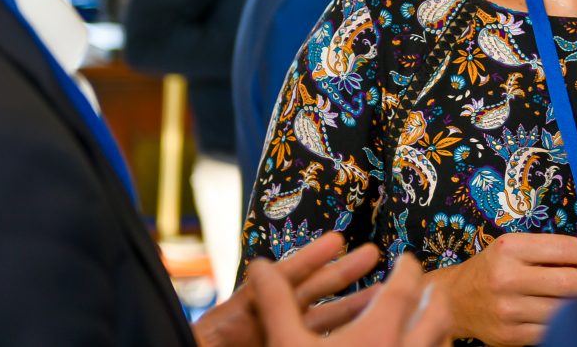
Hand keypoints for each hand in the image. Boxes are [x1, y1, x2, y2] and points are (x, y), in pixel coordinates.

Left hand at [193, 232, 383, 346]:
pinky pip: (313, 341)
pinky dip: (340, 334)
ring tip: (381, 291)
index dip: (309, 259)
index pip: (279, 280)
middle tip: (373, 253)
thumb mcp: (199, 339)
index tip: (337, 240)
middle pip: (306, 294)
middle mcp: (259, 323)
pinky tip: (365, 325)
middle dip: (340, 272)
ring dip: (350, 305)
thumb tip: (240, 291)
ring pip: (318, 322)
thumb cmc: (195, 346)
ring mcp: (271, 339)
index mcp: (237, 314)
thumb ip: (212, 324)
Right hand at [247, 252, 449, 345]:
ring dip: (437, 324)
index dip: (408, 267)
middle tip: (423, 285)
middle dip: (433, 292)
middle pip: (439, 310)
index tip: (405, 260)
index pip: (407, 285)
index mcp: (380, 332)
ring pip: (444, 340)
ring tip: (423, 318)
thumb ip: (276, 303)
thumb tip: (260, 267)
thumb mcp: (287, 346)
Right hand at [429, 230, 576, 345]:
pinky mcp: (510, 335)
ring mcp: (508, 309)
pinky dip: (567, 323)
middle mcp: (507, 277)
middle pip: (569, 281)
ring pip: (564, 309)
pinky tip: (571, 315)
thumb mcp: (520, 248)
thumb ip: (561, 247)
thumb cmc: (493, 269)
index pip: (564, 248)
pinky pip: (552, 330)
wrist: (454, 301)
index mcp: (510, 248)